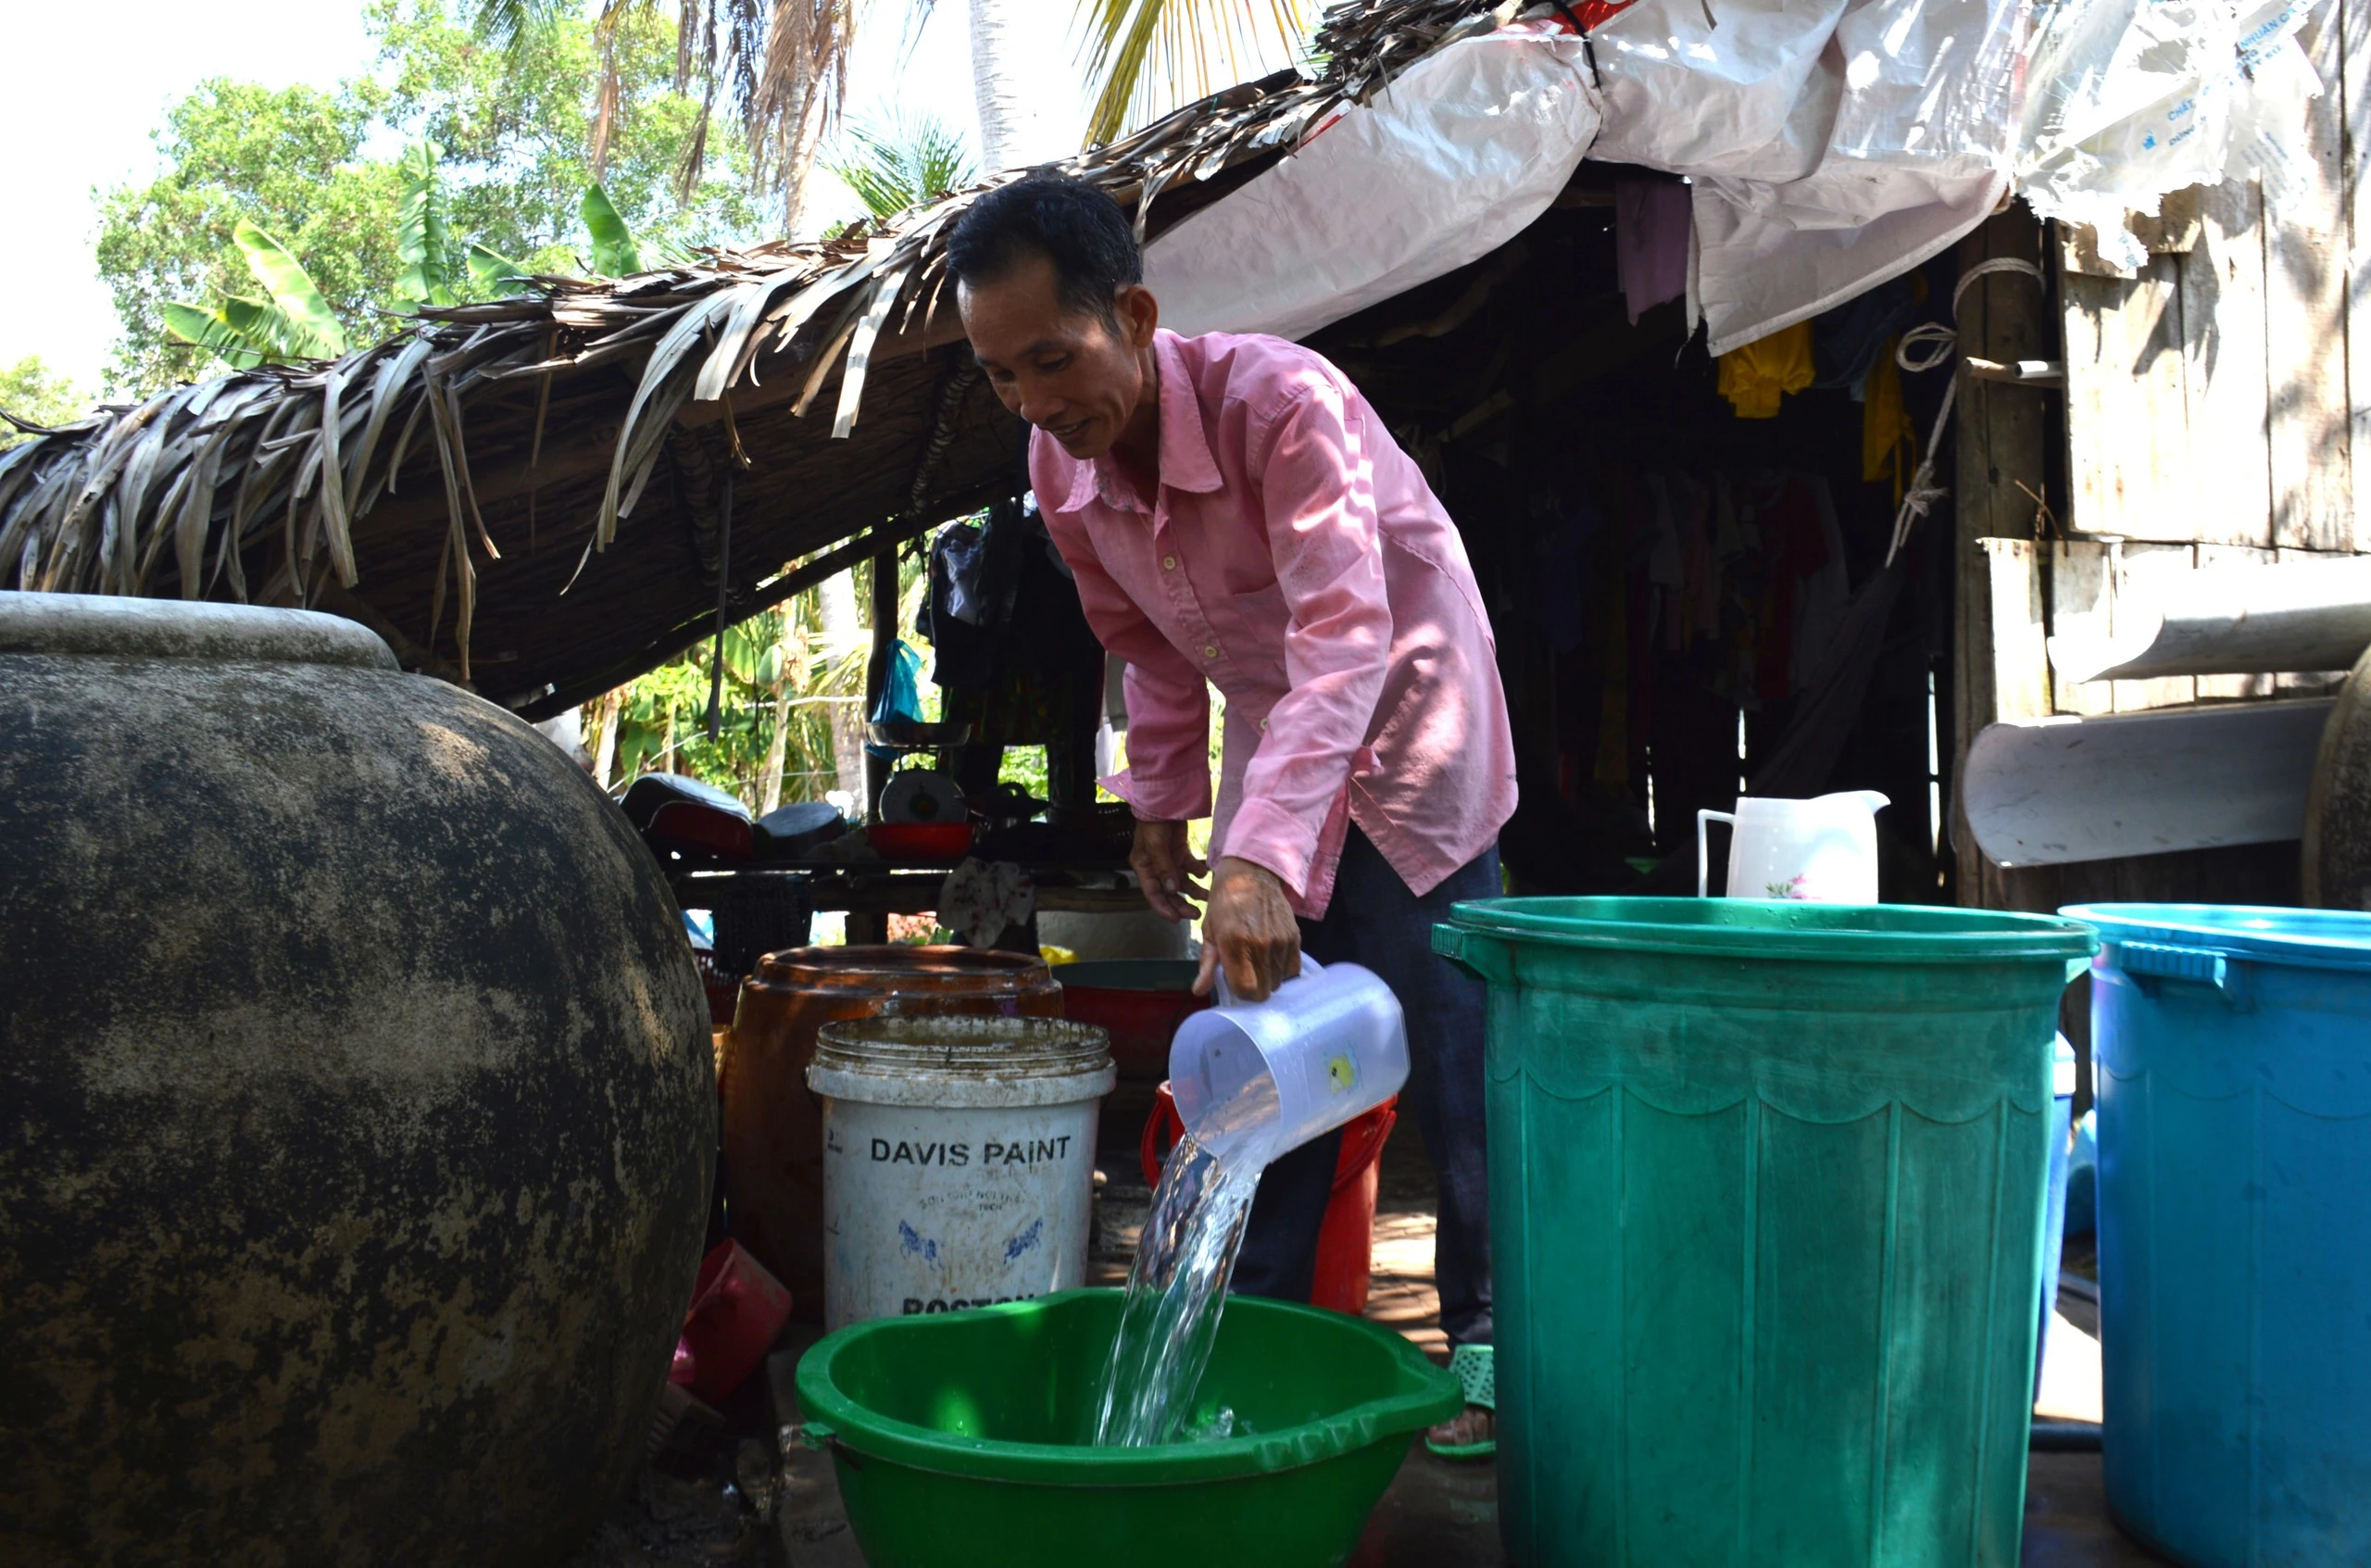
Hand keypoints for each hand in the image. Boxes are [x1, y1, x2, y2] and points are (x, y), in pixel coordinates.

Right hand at [1129, 819, 1206, 923]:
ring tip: (1207, 896)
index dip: (1164, 908)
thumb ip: (1165, 869)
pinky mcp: (1181, 852)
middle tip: (1197, 914)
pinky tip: (1205, 872)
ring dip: (1193, 890)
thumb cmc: (1154, 823)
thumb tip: (1172, 890)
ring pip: (1181, 882)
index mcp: (1143, 868)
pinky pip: (1190, 867)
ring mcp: (1168, 860)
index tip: (1178, 919)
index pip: (1153, 894)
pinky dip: (1198, 872)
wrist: (1166, 802)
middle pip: (1168, 892)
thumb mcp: (1156, 846)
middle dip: (1182, 903)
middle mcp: (1155, 867)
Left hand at [1196, 857, 1301, 1002]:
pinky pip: (1292, 969)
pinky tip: (1271, 957)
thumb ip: (1206, 964)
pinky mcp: (1294, 937)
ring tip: (1257, 961)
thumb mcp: (1209, 930)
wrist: (1251, 874)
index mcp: (1234, 943)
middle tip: (1246, 973)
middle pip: (1264, 991)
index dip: (1239, 992)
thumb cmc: (1225, 903)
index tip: (1235, 982)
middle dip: (1253, 989)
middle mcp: (1260, 945)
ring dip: (1268, 978)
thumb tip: (1198, 991)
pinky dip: (1282, 970)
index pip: (1246, 990)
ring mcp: (1281, 941)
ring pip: (1278, 982)